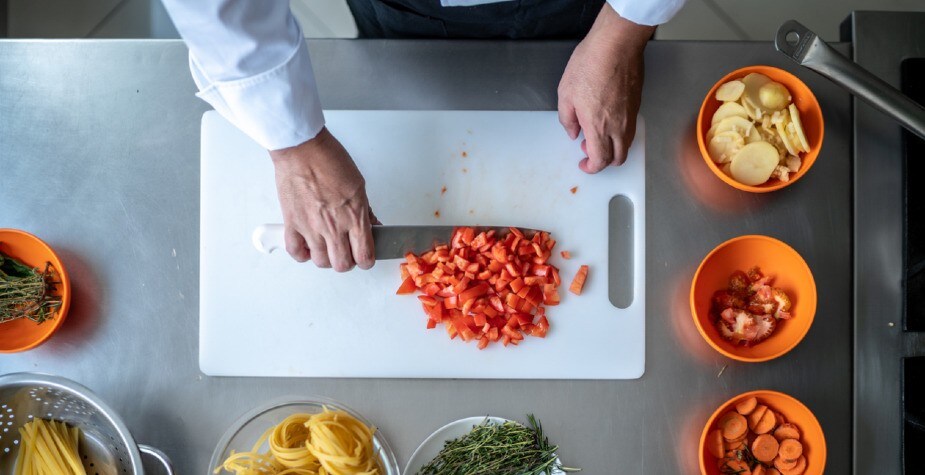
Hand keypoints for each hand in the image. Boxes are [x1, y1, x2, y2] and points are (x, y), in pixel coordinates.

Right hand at [270, 128, 375, 270]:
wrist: (302, 148)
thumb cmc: (329, 159)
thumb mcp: (358, 184)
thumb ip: (365, 210)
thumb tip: (372, 226)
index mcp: (354, 215)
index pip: (364, 255)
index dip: (366, 260)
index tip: (365, 255)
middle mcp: (333, 226)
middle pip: (342, 264)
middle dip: (347, 261)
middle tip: (346, 251)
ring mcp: (311, 227)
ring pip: (321, 262)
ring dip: (325, 258)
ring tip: (326, 247)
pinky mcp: (292, 223)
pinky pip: (296, 251)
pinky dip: (302, 253)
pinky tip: (307, 246)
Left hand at [557, 3, 654, 172]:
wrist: (616, 44)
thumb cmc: (590, 64)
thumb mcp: (565, 93)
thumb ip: (567, 119)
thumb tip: (573, 133)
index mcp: (598, 126)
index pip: (600, 160)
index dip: (591, 167)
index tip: (583, 164)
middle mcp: (619, 126)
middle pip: (618, 158)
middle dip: (604, 161)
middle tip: (589, 149)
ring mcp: (631, 115)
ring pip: (627, 145)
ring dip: (613, 147)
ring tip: (597, 133)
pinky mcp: (637, 104)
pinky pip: (631, 129)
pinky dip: (620, 134)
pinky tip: (608, 119)